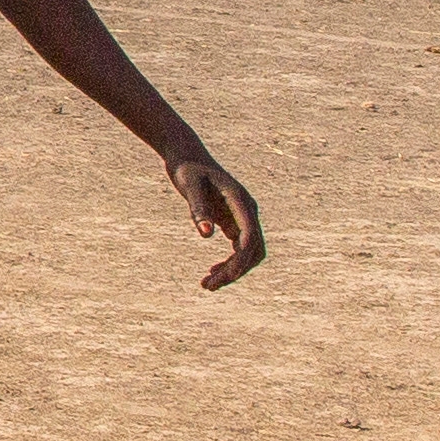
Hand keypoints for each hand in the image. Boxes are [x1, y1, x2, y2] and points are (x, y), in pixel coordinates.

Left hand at [171, 149, 266, 287]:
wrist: (187, 155)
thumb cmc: (187, 168)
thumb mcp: (189, 186)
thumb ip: (198, 209)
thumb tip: (206, 235)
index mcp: (241, 202)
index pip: (249, 238)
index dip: (240, 261)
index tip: (225, 277)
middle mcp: (247, 211)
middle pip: (253, 250)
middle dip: (235, 270)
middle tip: (209, 285)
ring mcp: (242, 216)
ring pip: (247, 252)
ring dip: (233, 270)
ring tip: (208, 284)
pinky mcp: (232, 220)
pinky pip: (238, 248)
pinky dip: (229, 262)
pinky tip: (212, 271)